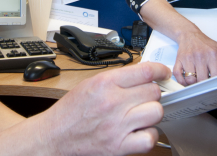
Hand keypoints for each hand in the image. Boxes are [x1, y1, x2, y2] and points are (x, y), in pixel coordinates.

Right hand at [39, 62, 170, 155]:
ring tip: (141, 114)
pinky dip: (149, 135)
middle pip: (153, 91)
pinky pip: (150, 138)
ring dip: (151, 112)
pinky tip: (140, 131)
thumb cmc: (70, 111)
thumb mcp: (90, 84)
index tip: (163, 73)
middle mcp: (113, 103)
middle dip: (151, 93)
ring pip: (156, 112)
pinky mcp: (119, 146)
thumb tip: (143, 74)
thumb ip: (117, 79)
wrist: (54, 136)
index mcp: (105, 83)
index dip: (160, 70)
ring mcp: (118, 126)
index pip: (145, 71)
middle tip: (143, 97)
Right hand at [173, 29, 216, 85]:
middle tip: (205, 82)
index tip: (215, 83)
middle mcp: (200, 56)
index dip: (216, 82)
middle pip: (202, 79)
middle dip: (204, 83)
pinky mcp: (179, 60)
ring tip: (197, 79)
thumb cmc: (204, 43)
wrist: (189, 34)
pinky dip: (182, 81)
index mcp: (212, 54)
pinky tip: (186, 80)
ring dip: (194, 83)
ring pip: (190, 80)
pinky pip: (178, 75)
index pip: (216, 75)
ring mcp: (188, 58)